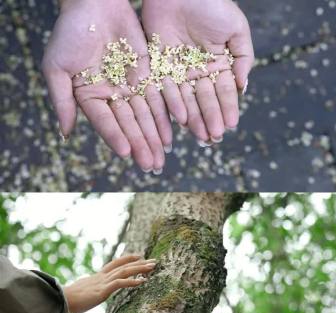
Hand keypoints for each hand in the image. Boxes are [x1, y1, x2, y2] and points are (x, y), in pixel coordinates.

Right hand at [42, 0, 171, 172]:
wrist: (94, 4)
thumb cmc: (70, 32)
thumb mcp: (57, 66)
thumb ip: (62, 100)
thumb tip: (66, 134)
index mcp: (89, 96)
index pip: (104, 121)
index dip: (115, 136)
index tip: (126, 152)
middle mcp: (112, 95)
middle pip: (129, 124)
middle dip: (141, 145)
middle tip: (152, 166)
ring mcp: (131, 86)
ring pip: (146, 115)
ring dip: (155, 137)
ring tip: (163, 157)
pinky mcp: (149, 74)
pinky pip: (159, 98)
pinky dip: (166, 115)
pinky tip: (172, 133)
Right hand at [63, 255, 155, 312]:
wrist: (58, 302)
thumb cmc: (68, 300)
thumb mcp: (82, 293)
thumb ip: (90, 290)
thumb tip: (92, 293)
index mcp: (97, 277)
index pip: (115, 264)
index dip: (127, 259)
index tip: (139, 255)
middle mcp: (101, 277)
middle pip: (124, 266)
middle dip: (140, 263)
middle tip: (154, 261)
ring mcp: (102, 283)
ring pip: (124, 272)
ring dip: (140, 269)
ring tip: (153, 267)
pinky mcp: (102, 291)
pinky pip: (120, 283)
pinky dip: (132, 281)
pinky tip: (143, 281)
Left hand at [142, 0, 254, 143]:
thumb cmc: (213, 3)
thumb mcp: (237, 29)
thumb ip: (243, 59)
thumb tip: (243, 88)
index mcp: (219, 63)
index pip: (225, 91)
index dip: (228, 108)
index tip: (231, 125)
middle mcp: (200, 70)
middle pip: (206, 99)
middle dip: (211, 119)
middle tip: (215, 138)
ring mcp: (179, 69)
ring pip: (187, 99)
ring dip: (194, 118)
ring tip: (200, 135)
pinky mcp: (159, 64)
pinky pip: (166, 88)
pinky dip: (173, 103)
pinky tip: (181, 119)